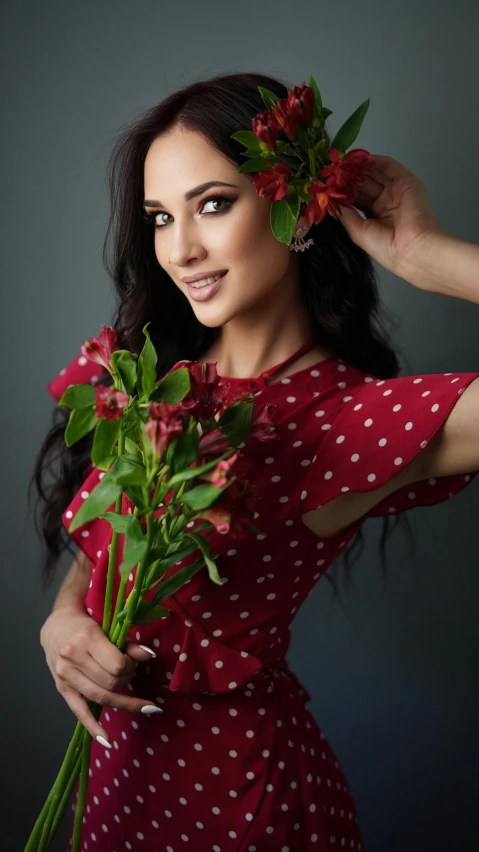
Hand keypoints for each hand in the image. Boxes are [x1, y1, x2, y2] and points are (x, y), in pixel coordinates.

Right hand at [40, 607, 161, 742]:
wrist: (57, 627)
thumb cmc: (86, 625)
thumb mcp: (108, 628)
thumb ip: (128, 644)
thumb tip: (149, 657)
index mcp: (86, 640)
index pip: (117, 665)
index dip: (132, 666)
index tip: (134, 661)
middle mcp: (73, 659)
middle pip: (111, 683)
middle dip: (128, 680)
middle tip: (131, 672)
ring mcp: (65, 676)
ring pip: (100, 698)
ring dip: (123, 700)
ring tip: (136, 699)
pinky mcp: (62, 689)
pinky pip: (79, 712)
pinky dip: (94, 728)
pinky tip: (107, 740)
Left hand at [337, 154, 443, 283]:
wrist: (411, 248)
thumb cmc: (386, 248)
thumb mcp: (358, 231)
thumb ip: (346, 214)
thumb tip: (333, 200)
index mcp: (375, 217)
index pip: (356, 198)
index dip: (343, 191)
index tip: (327, 184)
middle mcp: (385, 203)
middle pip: (364, 184)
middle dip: (349, 177)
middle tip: (332, 170)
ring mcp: (396, 191)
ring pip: (374, 174)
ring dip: (358, 168)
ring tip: (342, 162)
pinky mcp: (406, 181)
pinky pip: (388, 166)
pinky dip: (374, 160)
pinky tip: (358, 158)